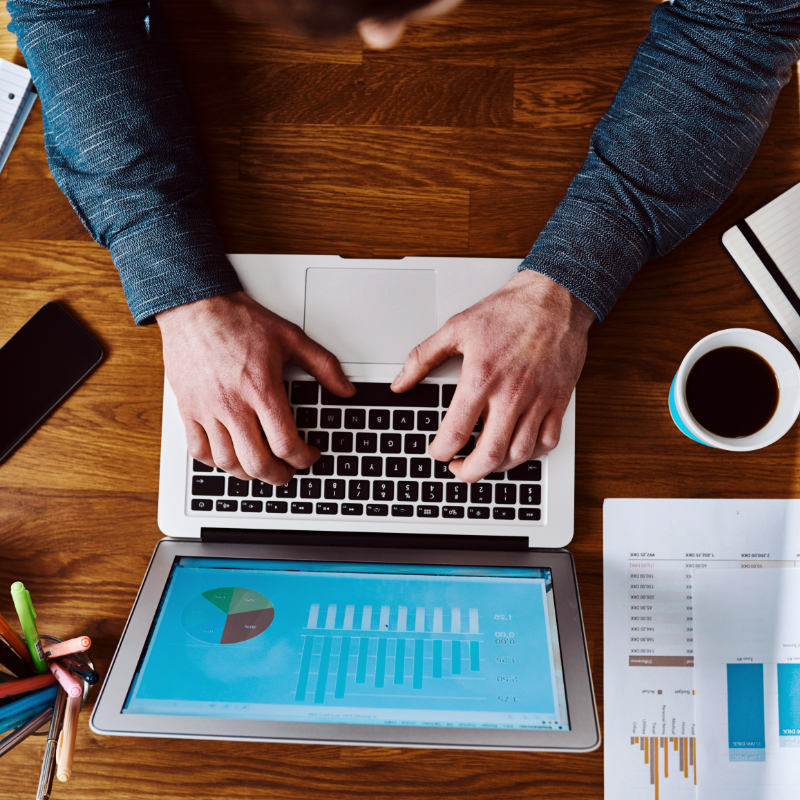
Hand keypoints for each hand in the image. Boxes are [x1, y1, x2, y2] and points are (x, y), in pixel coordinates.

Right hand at [156, 291, 353, 483]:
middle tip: (288, 471)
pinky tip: (229, 456)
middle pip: (257, 462)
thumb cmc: (239, 320)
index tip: (309, 454)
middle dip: (279, 475)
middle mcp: (232, 404)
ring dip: (249, 473)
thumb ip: (323, 365)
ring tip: (262, 466)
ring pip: (227, 462)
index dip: (303, 458)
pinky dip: (216, 462)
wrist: (195, 307)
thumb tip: (346, 389)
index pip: (285, 443)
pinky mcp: (187, 409)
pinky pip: (198, 451)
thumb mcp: (290, 337)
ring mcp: (206, 409)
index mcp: (261, 389)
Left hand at [391, 270, 594, 482]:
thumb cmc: (509, 310)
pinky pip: (547, 442)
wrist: (555, 299)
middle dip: (468, 472)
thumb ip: (423, 358)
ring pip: (519, 454)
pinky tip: (517, 450)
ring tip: (483, 461)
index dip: (440, 452)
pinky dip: (531, 455)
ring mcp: (538, 400)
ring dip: (498, 468)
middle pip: (489, 455)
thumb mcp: (457, 327)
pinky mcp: (558, 400)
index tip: (437, 452)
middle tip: (458, 469)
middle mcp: (511, 394)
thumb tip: (400, 383)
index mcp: (481, 378)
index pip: (455, 433)